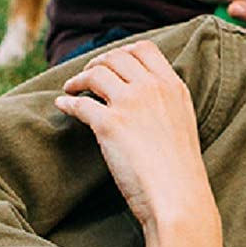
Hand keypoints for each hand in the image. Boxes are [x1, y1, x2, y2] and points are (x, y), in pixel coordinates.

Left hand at [55, 40, 221, 246]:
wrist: (178, 197)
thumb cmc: (180, 170)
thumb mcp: (183, 123)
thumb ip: (166, 102)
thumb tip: (144, 96)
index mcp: (173, 86)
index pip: (145, 50)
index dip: (123, 52)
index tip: (111, 63)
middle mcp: (152, 88)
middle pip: (116, 57)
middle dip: (98, 63)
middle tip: (88, 75)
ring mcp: (130, 103)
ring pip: (96, 73)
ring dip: (80, 78)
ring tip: (72, 88)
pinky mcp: (109, 124)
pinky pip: (80, 103)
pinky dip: (67, 102)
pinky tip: (62, 105)